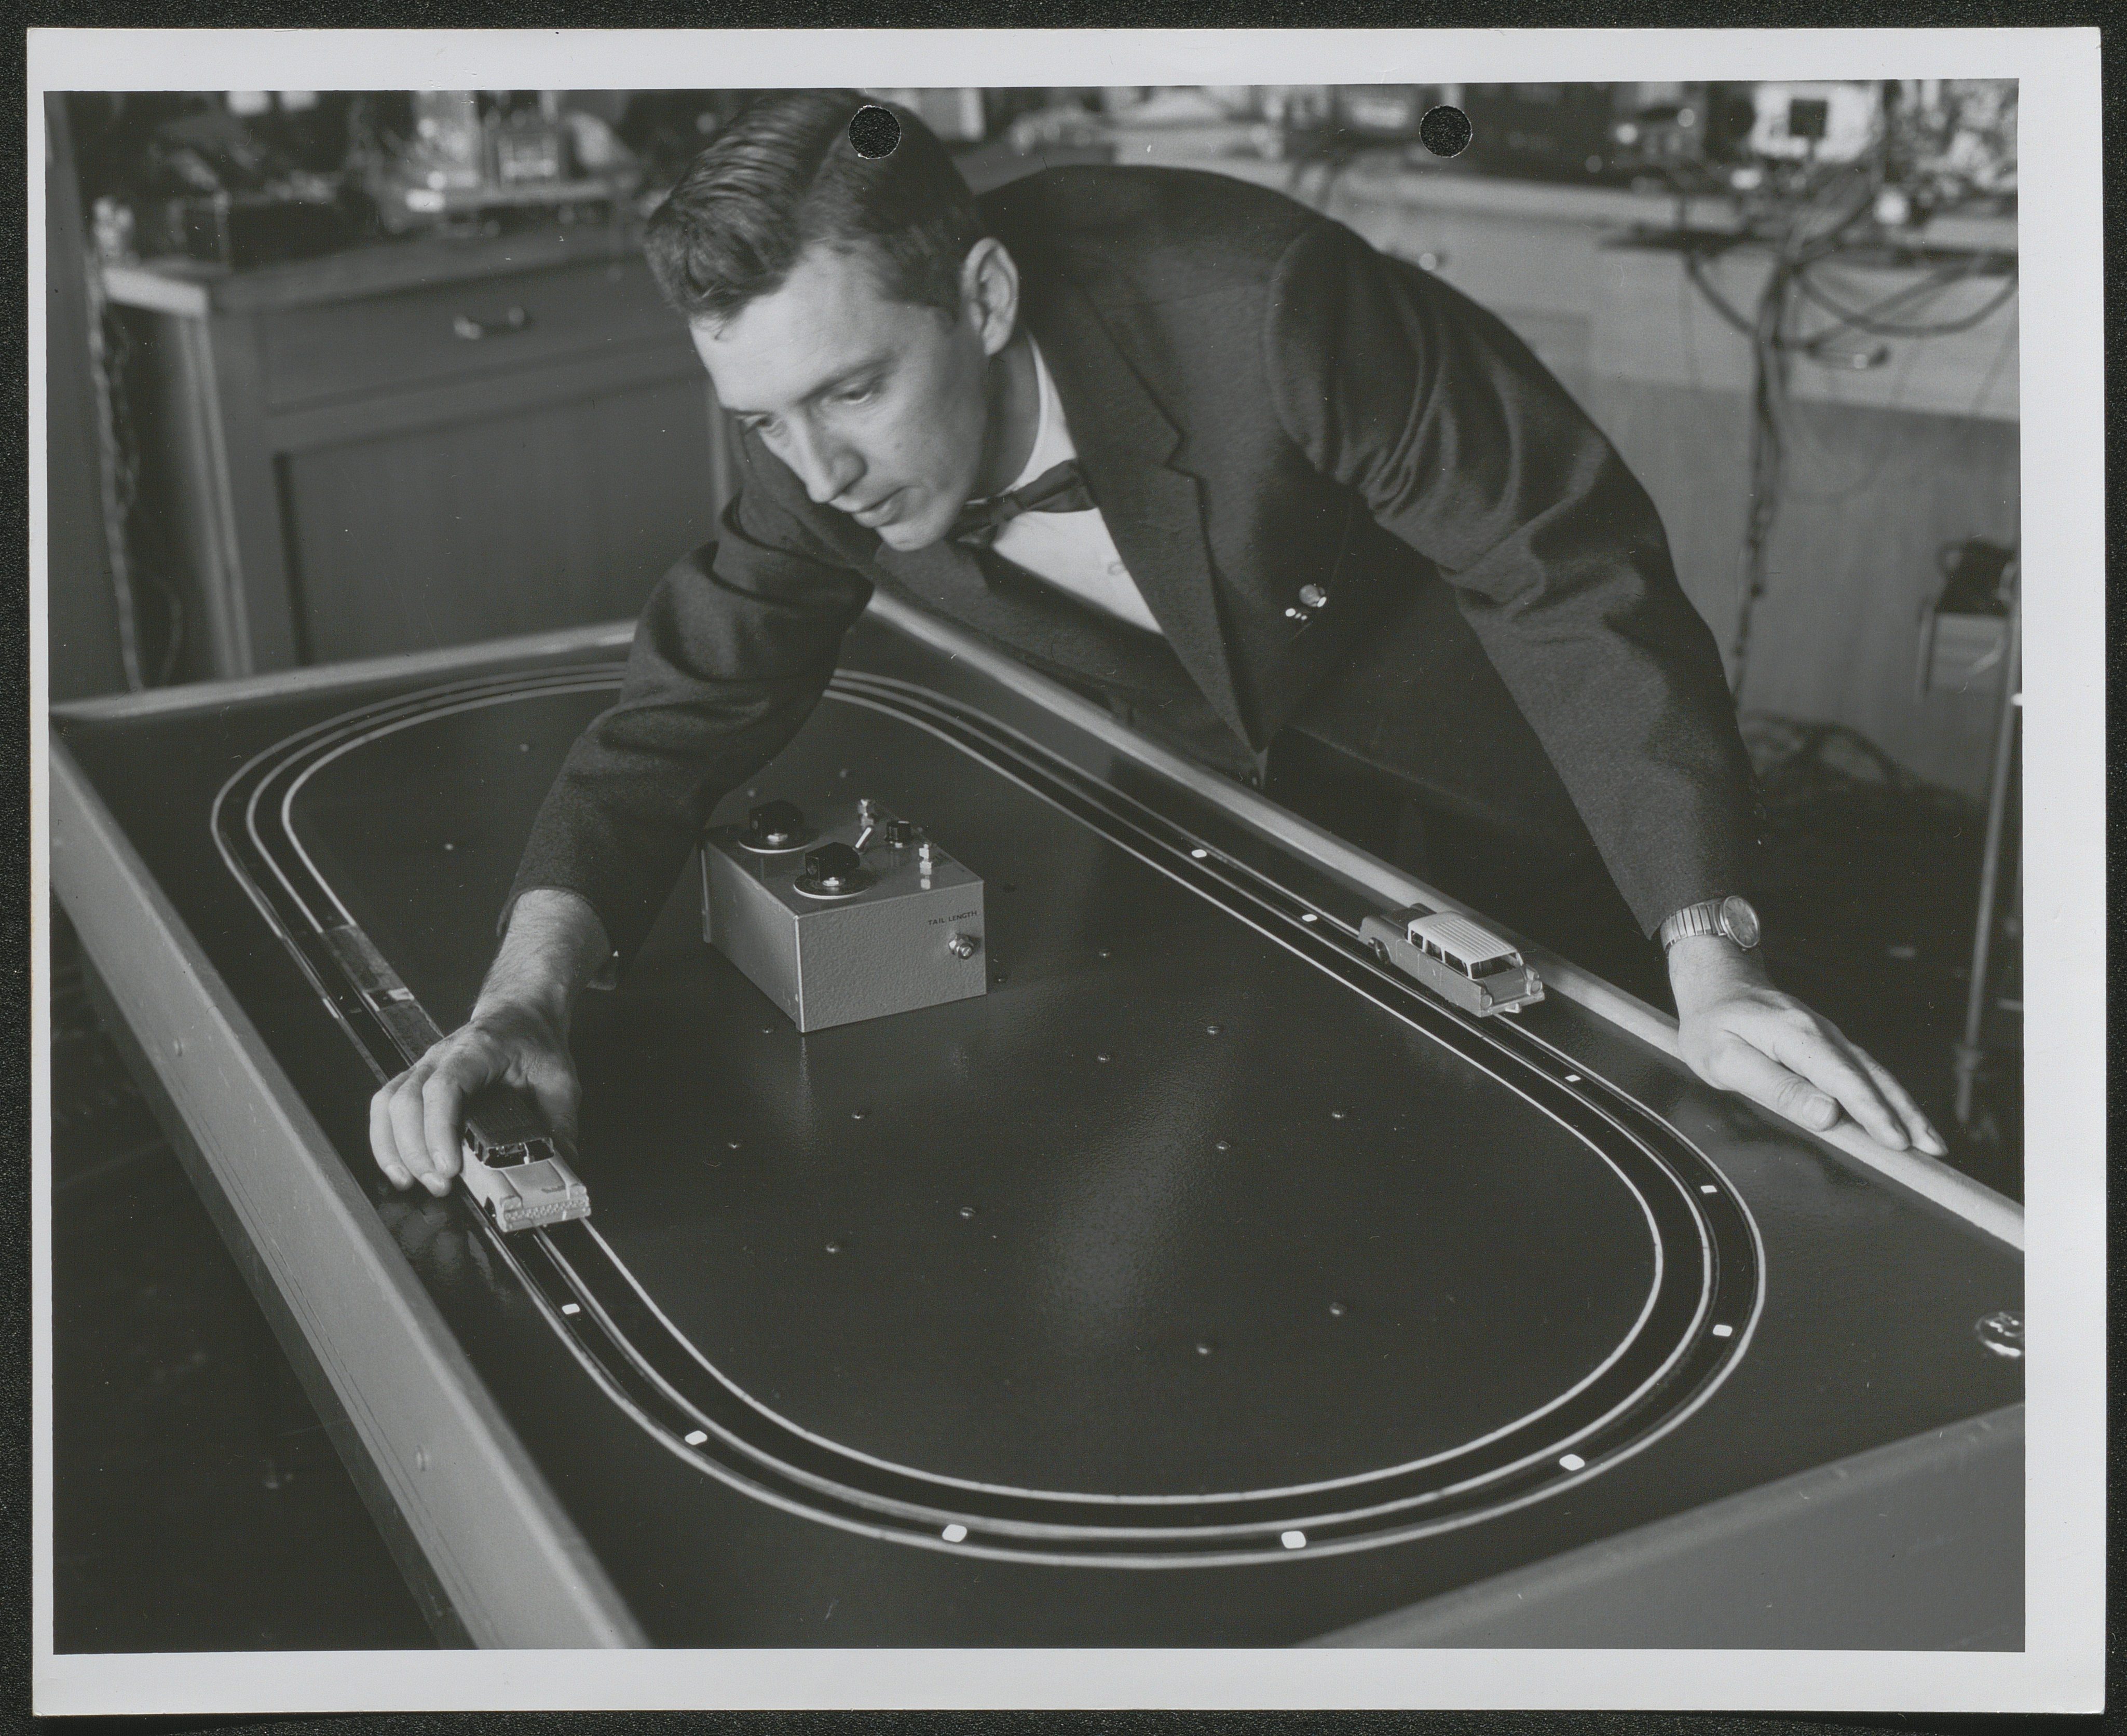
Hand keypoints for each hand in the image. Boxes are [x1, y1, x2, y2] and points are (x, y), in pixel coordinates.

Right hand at [368, 999, 580, 1196]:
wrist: (520, 1014)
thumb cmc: (533, 1042)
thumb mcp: (559, 1079)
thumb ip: (560, 1123)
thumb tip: (562, 1165)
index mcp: (478, 1050)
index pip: (445, 1087)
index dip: (440, 1130)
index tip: (450, 1166)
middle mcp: (441, 1056)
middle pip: (407, 1101)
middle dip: (416, 1151)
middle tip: (440, 1184)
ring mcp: (424, 1067)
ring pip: (387, 1105)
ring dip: (393, 1149)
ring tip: (411, 1182)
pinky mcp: (416, 1082)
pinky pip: (385, 1109)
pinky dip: (385, 1141)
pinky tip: (399, 1168)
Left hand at [1668, 936, 1946, 1155]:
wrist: (1717, 982)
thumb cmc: (1712, 1025)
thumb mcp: (1725, 1060)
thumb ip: (1775, 1087)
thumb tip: (1826, 1114)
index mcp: (1797, 1036)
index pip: (1844, 1079)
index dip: (1872, 1112)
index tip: (1897, 1141)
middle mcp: (1822, 1033)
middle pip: (1872, 1077)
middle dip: (1905, 1114)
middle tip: (1933, 1150)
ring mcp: (1829, 1037)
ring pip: (1874, 1074)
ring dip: (1904, 1107)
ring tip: (1930, 1141)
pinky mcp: (1828, 1044)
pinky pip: (1863, 1071)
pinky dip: (1886, 1095)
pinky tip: (1900, 1115)